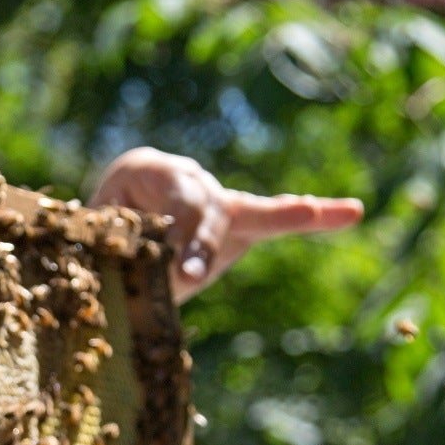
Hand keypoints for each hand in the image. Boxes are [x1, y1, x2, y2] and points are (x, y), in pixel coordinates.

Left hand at [89, 147, 362, 302]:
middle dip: (202, 241)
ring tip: (317, 211)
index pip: (168, 200)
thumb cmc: (95, 235)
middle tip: (188, 275)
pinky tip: (350, 212)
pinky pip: (272, 219)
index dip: (176, 232)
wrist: (108, 230)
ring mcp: (214, 198)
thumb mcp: (94, 238)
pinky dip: (309, 217)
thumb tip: (121, 272)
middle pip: (206, 205)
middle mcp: (186, 177)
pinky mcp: (236, 222)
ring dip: (283, 215)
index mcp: (145, 169)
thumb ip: (112, 250)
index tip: (178, 270)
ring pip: (248, 210)